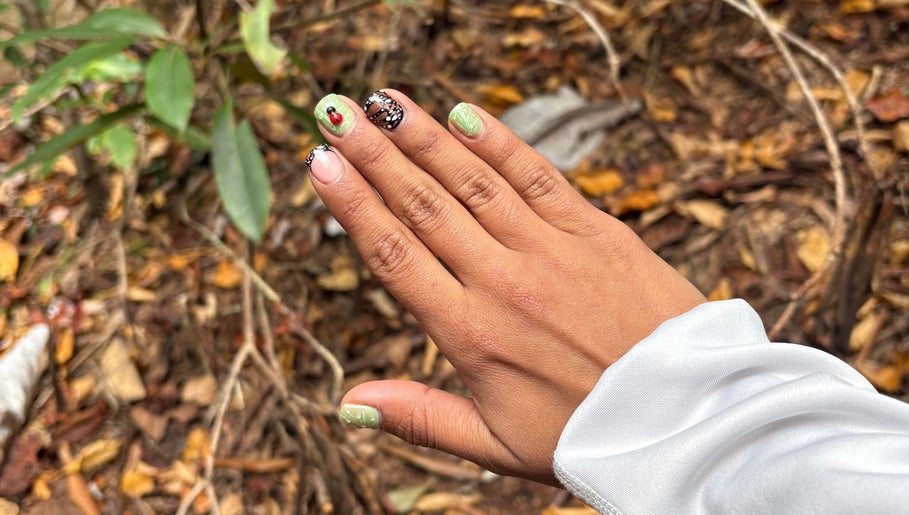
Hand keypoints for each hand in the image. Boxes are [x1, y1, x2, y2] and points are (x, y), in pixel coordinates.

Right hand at [306, 90, 705, 483]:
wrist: (684, 415)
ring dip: (424, 137)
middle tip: (334, 111)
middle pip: (425, 206)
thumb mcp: (494, 445)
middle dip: (374, 154)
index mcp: (471, 334)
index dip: (353, 205)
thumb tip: (347, 406)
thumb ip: (419, 418)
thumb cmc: (584, 435)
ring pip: (474, 181)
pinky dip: (499, 143)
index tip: (321, 164)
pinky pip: (538, 176)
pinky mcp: (596, 232)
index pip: (396, 256)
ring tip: (383, 102)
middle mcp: (504, 282)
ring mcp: (551, 251)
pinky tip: (464, 113)